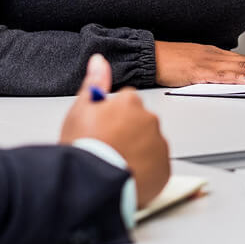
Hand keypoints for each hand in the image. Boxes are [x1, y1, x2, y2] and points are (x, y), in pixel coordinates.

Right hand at [60, 54, 170, 206]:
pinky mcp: (164, 169)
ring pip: (150, 144)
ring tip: (116, 163)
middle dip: (128, 133)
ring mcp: (159, 145)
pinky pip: (157, 166)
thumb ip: (94, 82)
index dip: (112, 117)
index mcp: (131, 103)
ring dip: (138, 151)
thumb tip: (99, 59)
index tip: (103, 129)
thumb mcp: (80, 109)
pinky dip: (146, 170)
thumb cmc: (84, 147)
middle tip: (108, 148)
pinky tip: (127, 175)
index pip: (127, 102)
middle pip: (140, 123)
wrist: (92, 184)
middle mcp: (150, 120)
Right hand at [153, 41, 244, 86]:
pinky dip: (237, 77)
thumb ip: (214, 70)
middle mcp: (216, 56)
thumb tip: (229, 77)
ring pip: (240, 67)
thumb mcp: (197, 64)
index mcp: (217, 54)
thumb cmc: (170, 60)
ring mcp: (208, 63)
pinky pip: (221, 75)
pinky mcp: (198, 72)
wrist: (151, 56)